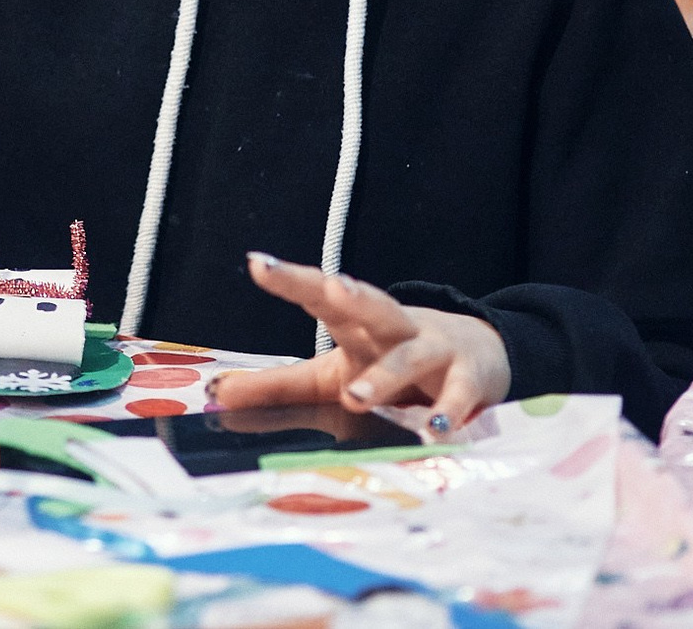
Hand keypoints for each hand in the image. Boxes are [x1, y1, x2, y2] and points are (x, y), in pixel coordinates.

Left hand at [211, 253, 511, 434]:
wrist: (477, 356)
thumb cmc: (387, 363)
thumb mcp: (330, 374)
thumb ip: (276, 384)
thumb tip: (214, 392)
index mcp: (355, 322)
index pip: (320, 295)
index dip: (291, 279)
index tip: (257, 263)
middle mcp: (394, 327)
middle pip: (372, 305)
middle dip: (351, 296)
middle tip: (331, 290)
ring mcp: (434, 349)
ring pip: (408, 355)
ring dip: (384, 375)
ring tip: (355, 396)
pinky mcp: (468, 379)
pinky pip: (458, 395)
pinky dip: (448, 412)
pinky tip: (436, 430)